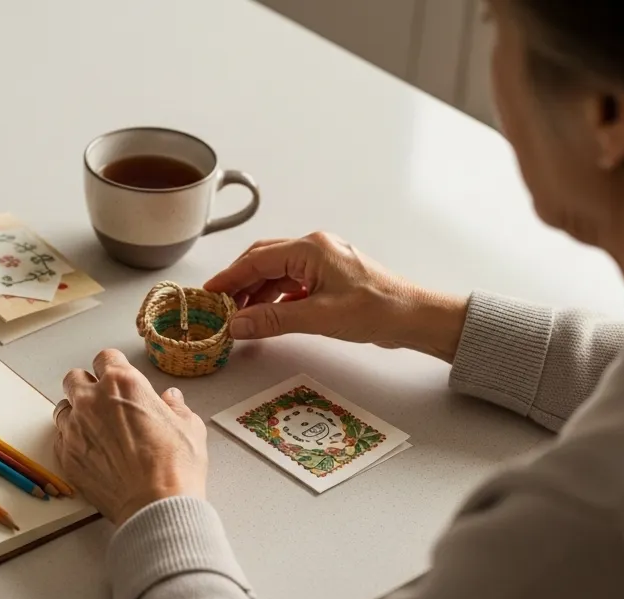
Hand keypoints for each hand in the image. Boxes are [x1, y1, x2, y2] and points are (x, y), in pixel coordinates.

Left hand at [54, 350, 207, 526]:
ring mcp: (74, 429)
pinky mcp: (66, 456)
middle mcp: (92, 400)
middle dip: (87, 386)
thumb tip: (171, 401)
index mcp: (123, 384)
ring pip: (63, 409)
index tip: (117, 378)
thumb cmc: (175, 466)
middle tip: (102, 402)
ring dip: (75, 414)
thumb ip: (175, 408)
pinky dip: (71, 441)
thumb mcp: (189, 427)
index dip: (113, 368)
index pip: (105, 358)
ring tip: (94, 429)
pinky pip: (60, 439)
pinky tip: (90, 452)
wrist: (155, 505)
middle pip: (75, 379)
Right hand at [204, 232, 468, 361]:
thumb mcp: (318, 317)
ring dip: (258, 293)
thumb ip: (272, 319)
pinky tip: (269, 315)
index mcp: (311, 249)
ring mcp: (324, 263)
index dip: (229, 277)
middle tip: (219, 305)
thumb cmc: (378, 309)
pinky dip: (277, 298)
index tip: (209, 292)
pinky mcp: (331, 279)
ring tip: (241, 316)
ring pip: (278, 273)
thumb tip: (238, 324)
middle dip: (240, 283)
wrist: (415, 317)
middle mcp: (316, 249)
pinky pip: (294, 283)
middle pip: (264, 261)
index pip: (257, 259)